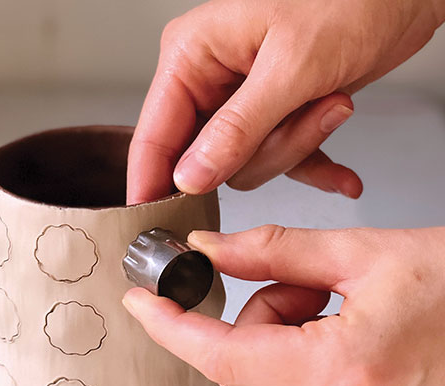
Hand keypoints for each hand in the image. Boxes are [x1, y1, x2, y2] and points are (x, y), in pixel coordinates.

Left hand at [122, 225, 444, 385]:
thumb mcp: (362, 251)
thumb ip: (272, 251)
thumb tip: (206, 253)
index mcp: (349, 369)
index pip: (229, 357)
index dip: (176, 329)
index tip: (142, 304)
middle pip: (244, 372)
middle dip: (254, 323)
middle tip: (306, 289)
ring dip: (276, 348)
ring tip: (335, 314)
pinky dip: (297, 371)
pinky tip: (342, 343)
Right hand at [127, 0, 444, 203]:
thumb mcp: (290, 68)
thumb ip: (236, 130)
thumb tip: (190, 177)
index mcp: (194, 54)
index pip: (154, 134)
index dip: (152, 183)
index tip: (156, 224)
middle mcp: (211, 79)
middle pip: (207, 159)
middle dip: (263, 152)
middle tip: (304, 118)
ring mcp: (242, 101)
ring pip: (249, 165)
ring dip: (297, 147)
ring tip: (333, 104)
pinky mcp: (274, 115)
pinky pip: (281, 160)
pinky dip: (314, 164)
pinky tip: (340, 174)